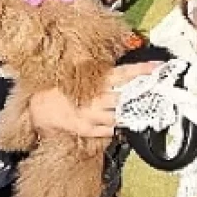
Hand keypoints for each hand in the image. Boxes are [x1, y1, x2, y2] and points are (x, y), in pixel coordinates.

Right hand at [28, 62, 159, 137]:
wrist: (38, 106)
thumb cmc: (57, 86)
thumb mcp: (77, 73)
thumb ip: (99, 73)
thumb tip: (120, 70)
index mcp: (95, 80)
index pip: (124, 73)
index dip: (143, 70)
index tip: (159, 68)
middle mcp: (97, 98)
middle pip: (127, 97)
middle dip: (140, 95)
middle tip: (153, 91)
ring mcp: (92, 115)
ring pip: (120, 115)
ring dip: (129, 112)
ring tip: (135, 109)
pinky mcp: (87, 129)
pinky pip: (109, 129)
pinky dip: (115, 126)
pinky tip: (116, 122)